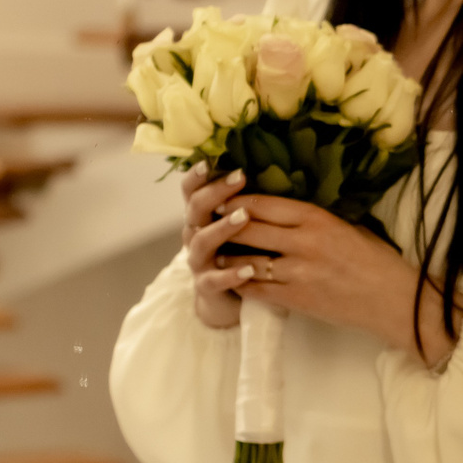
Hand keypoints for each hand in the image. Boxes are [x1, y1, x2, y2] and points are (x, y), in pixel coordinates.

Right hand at [180, 163, 252, 328]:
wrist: (231, 301)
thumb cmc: (243, 254)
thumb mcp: (244, 226)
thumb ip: (247, 203)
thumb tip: (269, 169)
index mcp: (204, 218)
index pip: (193, 192)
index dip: (196, 177)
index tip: (209, 161)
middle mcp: (196, 236)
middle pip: (195, 210)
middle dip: (216, 193)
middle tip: (239, 178)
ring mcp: (199, 262)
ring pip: (201, 242)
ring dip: (222, 228)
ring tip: (244, 218)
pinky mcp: (207, 287)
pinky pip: (214, 280)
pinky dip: (230, 274)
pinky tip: (249, 269)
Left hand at [219, 193, 455, 367]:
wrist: (393, 300)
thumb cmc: (377, 260)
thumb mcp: (349, 227)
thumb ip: (314, 220)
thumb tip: (281, 211)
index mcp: (319, 219)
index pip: (264, 205)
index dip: (237, 201)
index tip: (223, 198)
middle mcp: (304, 243)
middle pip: (248, 229)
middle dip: (225, 225)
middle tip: (211, 223)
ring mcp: (297, 273)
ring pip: (245, 261)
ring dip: (227, 256)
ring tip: (219, 252)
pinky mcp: (295, 299)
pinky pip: (255, 289)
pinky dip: (240, 283)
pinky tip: (234, 279)